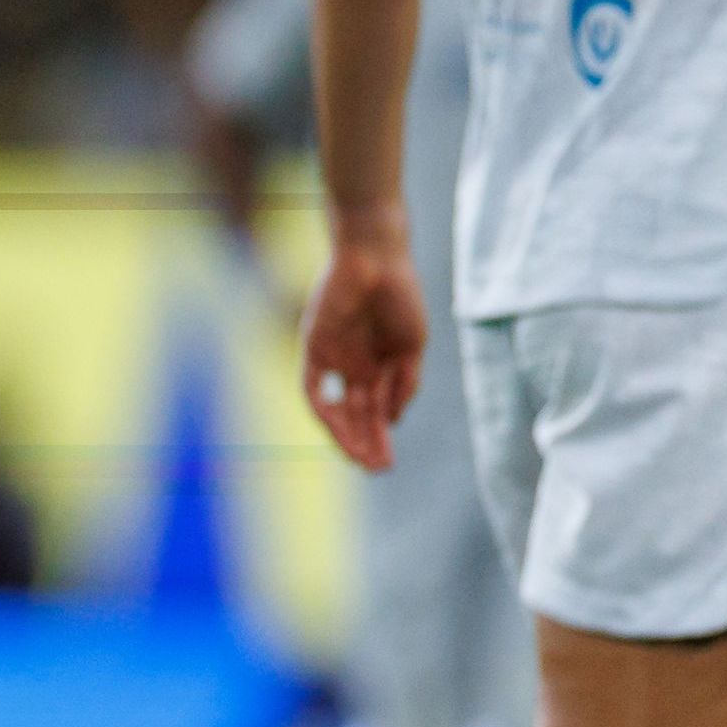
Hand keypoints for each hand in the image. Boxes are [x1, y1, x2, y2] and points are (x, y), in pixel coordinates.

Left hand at [300, 229, 426, 473]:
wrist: (377, 257)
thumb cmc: (400, 296)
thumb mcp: (412, 346)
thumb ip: (405, 384)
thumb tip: (393, 420)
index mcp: (379, 366)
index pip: (375, 412)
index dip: (380, 438)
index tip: (387, 463)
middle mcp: (354, 366)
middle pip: (356, 415)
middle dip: (366, 443)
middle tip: (377, 469)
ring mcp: (334, 358)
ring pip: (336, 408)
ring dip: (347, 435)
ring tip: (360, 458)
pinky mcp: (314, 347)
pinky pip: (314, 386)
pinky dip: (324, 409)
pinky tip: (339, 427)